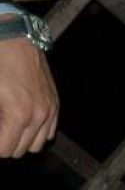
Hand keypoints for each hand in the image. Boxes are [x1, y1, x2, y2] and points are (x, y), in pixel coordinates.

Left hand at [0, 38, 58, 157]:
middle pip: (20, 150)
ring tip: (8, 128)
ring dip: (21, 141)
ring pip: (37, 145)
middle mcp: (39, 116)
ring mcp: (49, 110)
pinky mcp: (54, 103)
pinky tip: (23, 122)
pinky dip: (36, 132)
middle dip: (4, 144)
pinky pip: (49, 132)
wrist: (15, 39)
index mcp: (19, 115)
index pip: (4, 149)